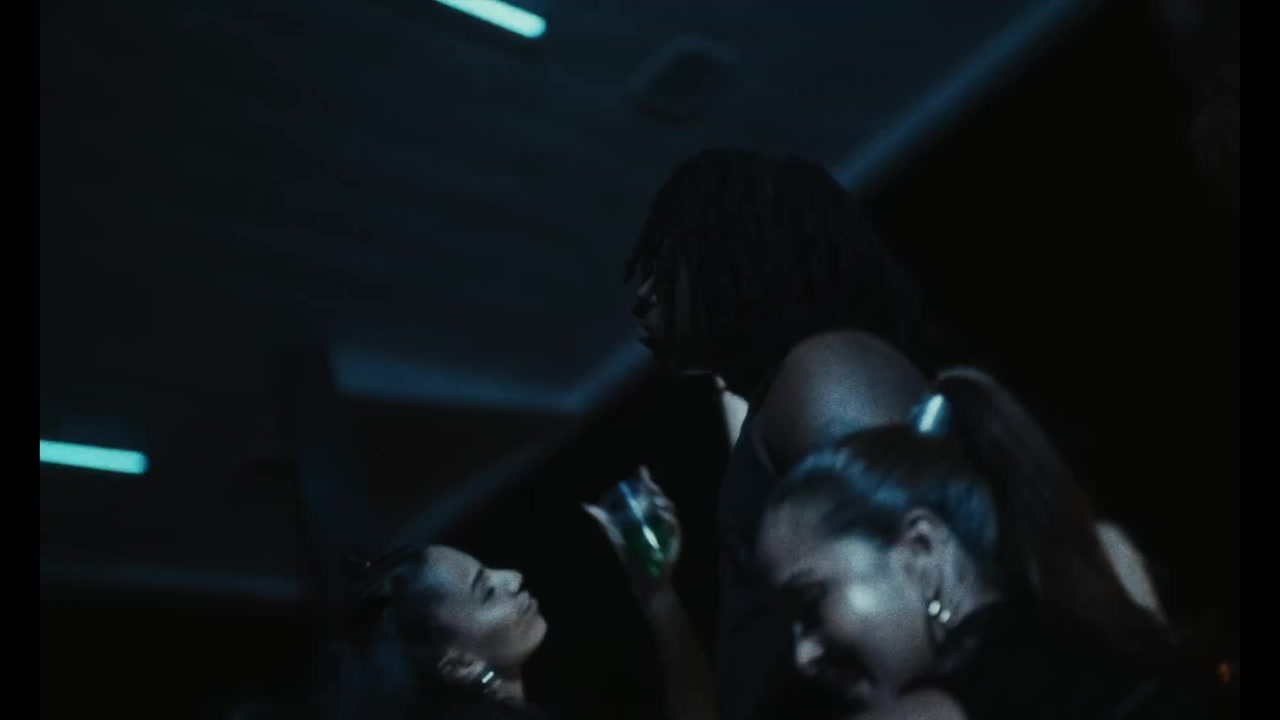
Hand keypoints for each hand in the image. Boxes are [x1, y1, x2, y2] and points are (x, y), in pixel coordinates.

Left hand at [583, 466, 682, 594]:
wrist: (643, 577)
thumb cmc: (629, 556)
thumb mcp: (614, 535)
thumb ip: (602, 520)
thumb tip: (586, 506)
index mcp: (644, 513)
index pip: (646, 493)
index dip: (645, 481)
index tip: (642, 470)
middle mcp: (657, 517)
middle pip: (658, 497)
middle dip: (654, 488)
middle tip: (648, 483)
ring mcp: (667, 527)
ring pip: (669, 507)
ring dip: (662, 501)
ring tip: (653, 501)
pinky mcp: (674, 538)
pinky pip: (674, 524)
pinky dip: (669, 518)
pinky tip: (662, 514)